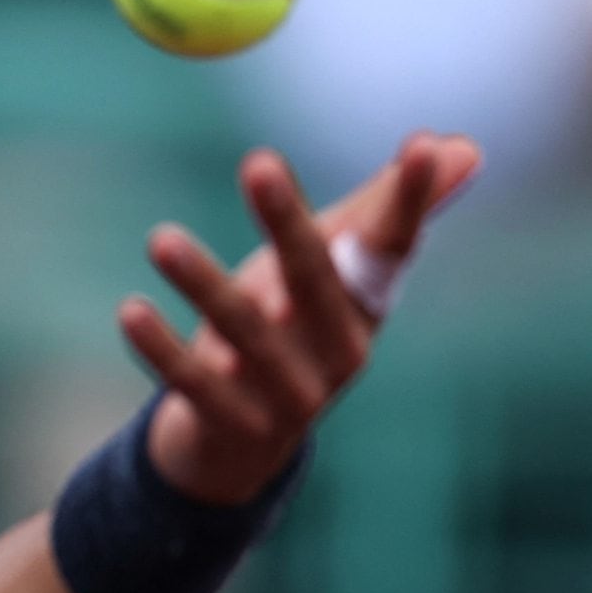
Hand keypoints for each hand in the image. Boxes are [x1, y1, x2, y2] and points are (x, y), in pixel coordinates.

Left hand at [121, 132, 483, 504]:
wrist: (236, 448)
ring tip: (160, 239)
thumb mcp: (327, 274)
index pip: (392, 245)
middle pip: (314, 279)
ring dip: (202, 282)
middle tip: (258, 162)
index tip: (422, 144)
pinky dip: (161, 348)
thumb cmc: (286, 334)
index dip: (408, 199)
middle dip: (287, 221)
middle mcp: (340, 353)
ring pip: (245, 329)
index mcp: (367, 308)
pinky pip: (195, 383)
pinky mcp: (235, 426)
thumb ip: (376, 215)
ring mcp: (291, 396)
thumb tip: (461, 144)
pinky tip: (131, 310)